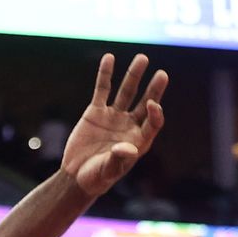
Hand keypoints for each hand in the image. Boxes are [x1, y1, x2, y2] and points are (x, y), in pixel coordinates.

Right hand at [61, 53, 167, 196]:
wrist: (75, 176)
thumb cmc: (96, 177)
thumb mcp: (108, 171)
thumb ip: (118, 160)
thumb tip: (127, 148)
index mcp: (139, 141)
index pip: (153, 122)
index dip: (156, 113)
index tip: (153, 104)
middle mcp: (129, 126)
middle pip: (145, 103)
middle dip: (154, 89)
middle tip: (162, 74)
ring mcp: (113, 117)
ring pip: (126, 92)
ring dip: (134, 76)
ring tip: (142, 58)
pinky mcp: (95, 112)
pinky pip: (102, 90)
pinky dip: (105, 75)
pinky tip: (109, 59)